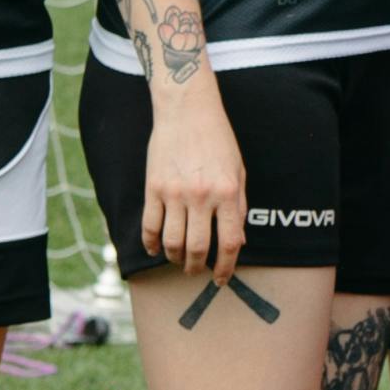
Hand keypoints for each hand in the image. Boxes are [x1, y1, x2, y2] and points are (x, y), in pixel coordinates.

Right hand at [139, 79, 249, 278]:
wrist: (187, 111)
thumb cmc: (218, 141)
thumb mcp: (239, 171)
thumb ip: (239, 206)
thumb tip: (238, 241)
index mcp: (227, 192)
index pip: (229, 242)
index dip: (226, 267)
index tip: (221, 278)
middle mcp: (201, 196)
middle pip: (198, 248)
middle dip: (197, 267)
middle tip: (196, 270)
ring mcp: (174, 193)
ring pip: (172, 242)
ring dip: (175, 259)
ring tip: (179, 260)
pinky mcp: (153, 188)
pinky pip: (149, 226)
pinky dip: (151, 244)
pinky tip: (156, 249)